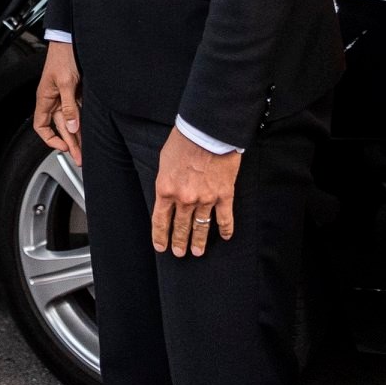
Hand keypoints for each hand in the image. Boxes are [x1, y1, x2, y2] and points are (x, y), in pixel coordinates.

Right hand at [32, 40, 81, 161]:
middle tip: (80, 157)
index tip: (64, 147)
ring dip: (78, 136)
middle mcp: (53, 100)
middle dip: (70, 143)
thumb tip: (71, 127)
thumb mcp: (66, 83)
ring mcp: (65, 97)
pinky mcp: (75, 93)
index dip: (50, 139)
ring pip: (70, 122)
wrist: (71, 40)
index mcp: (45, 98)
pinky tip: (90, 131)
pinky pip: (78, 112)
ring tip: (86, 150)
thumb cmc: (62, 56)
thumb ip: (69, 106)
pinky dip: (83, 123)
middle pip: (60, 127)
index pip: (41, 126)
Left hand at [152, 127, 240, 257]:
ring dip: (199, 241)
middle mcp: (184, 198)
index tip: (161, 246)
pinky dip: (225, 229)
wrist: (207, 131)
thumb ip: (166, 181)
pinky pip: (224, 218)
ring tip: (197, 252)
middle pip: (181, 226)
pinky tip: (225, 237)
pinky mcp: (224, 195)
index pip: (160, 220)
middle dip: (179, 242)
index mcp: (166, 189)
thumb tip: (168, 192)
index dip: (160, 236)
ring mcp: (205, 199)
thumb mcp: (164, 161)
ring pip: (201, 227)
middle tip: (179, 253)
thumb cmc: (183, 141)